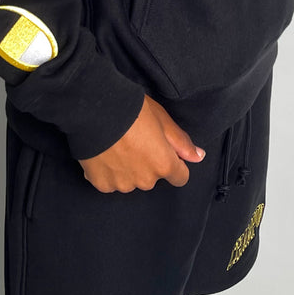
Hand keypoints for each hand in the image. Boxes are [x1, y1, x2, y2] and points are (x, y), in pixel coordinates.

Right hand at [78, 95, 204, 192]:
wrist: (95, 109)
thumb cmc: (132, 110)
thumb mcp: (162, 119)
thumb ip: (181, 142)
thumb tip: (198, 156)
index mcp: (163, 165)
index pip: (180, 177)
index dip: (174, 163)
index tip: (163, 150)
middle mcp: (145, 180)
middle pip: (152, 177)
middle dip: (148, 163)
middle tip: (136, 139)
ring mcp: (122, 184)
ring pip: (130, 179)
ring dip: (127, 168)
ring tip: (116, 144)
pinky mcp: (101, 184)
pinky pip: (110, 181)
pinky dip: (108, 171)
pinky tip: (103, 152)